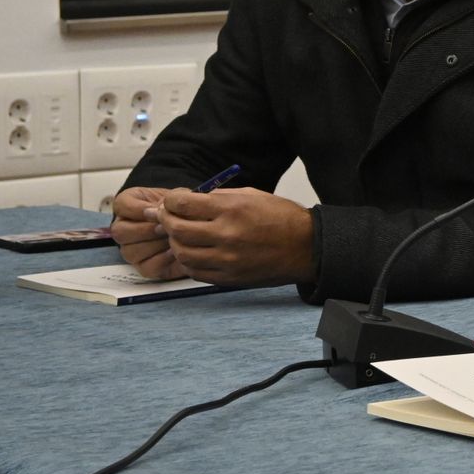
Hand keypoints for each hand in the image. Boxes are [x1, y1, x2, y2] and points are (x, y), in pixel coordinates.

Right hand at [112, 186, 184, 279]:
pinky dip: (163, 260)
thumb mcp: (176, 197)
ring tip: (173, 238)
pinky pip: (146, 267)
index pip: (121, 206)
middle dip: (146, 229)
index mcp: (127, 206)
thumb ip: (168, 200)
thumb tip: (161, 210)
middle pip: (120, 232)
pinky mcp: (144, 267)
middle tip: (166, 227)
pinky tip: (175, 251)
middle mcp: (123, 228)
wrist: (194, 226)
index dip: (138, 209)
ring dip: (155, 244)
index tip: (156, 209)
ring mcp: (131, 249)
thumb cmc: (180, 209)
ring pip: (131, 251)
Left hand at [148, 186, 316, 286]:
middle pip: (176, 229)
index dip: (171, 200)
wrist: (307, 247)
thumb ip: (220, 197)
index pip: (182, 204)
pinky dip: (188, 261)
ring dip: (175, 242)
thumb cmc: (283, 218)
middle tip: (168, 217)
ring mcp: (227, 260)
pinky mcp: (229, 278)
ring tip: (181, 236)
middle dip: (166, 220)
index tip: (172, 200)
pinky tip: (194, 253)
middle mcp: (226, 235)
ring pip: (181, 253)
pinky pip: (195, 272)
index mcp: (233, 209)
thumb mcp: (253, 195)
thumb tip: (192, 200)